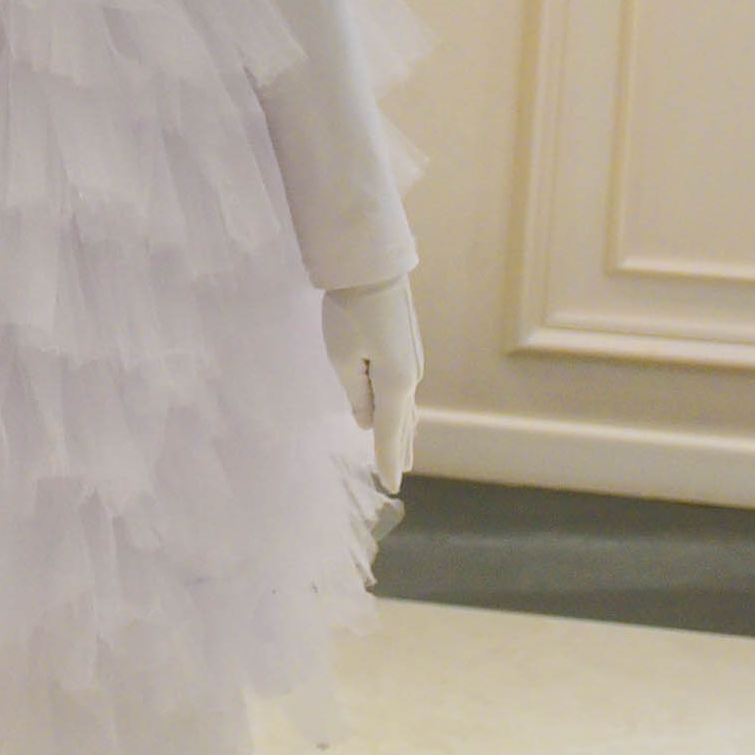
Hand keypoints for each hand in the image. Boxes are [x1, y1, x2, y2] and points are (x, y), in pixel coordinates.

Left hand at [322, 276, 423, 491]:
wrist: (372, 268)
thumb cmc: (350, 313)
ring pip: (407, 407)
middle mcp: (410, 377)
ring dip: (404, 432)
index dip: (387, 460)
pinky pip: (404, 391)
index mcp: (395, 384)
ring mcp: (411, 362)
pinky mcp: (405, 349)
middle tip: (398, 476)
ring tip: (405, 454)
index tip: (389, 486)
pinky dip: (402, 411)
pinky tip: (400, 414)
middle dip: (399, 450)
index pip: (390, 432)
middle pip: (404, 423)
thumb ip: (356, 395)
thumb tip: (368, 422)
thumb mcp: (343, 359)